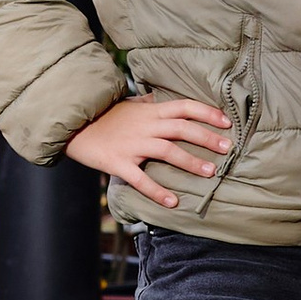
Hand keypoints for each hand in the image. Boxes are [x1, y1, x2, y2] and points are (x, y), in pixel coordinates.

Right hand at [66, 94, 233, 208]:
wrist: (73, 126)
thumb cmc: (105, 116)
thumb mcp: (131, 104)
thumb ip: (151, 103)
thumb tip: (168, 97)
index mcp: (151, 111)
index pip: (185, 107)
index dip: (208, 113)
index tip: (227, 123)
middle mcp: (145, 126)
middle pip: (182, 129)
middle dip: (207, 138)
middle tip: (227, 149)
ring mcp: (132, 145)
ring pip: (167, 151)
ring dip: (191, 162)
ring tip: (210, 172)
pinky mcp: (118, 163)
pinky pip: (141, 179)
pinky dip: (158, 191)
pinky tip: (173, 202)